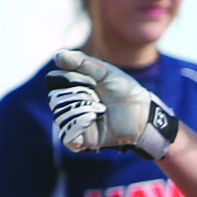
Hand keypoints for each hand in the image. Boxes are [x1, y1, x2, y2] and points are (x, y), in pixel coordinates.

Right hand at [46, 50, 177, 159]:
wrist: (142, 113)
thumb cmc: (124, 90)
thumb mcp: (105, 72)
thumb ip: (83, 62)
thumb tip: (58, 56)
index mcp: (73, 86)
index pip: (54, 81)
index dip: (69, 79)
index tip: (89, 80)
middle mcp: (71, 104)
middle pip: (55, 99)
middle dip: (77, 95)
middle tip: (97, 97)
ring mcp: (76, 122)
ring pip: (60, 117)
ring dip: (81, 110)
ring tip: (100, 110)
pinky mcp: (83, 140)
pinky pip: (67, 137)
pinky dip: (77, 127)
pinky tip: (92, 119)